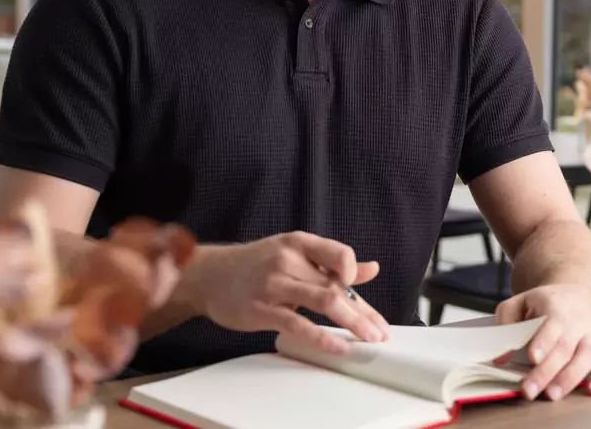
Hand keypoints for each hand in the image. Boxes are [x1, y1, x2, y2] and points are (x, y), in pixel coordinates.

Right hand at [182, 231, 388, 353]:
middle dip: (362, 311)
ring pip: (323, 301)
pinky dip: (322, 337)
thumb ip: (332, 263)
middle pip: (336, 285)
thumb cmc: (257, 264)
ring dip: (351, 322)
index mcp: (300, 243)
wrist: (210, 275)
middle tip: (380, 332)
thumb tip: (372, 268)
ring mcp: (274, 284)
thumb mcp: (294, 253)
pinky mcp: (262, 309)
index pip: (339, 254)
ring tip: (368, 339)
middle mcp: (289, 260)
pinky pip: (298, 324)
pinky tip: (338, 347)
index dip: (356, 273)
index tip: (364, 299)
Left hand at [495, 283, 590, 400]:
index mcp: (556, 306)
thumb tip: (501, 356)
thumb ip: (506, 322)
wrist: (577, 293)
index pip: (552, 323)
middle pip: (565, 347)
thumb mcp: (520, 300)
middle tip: (529, 390)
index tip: (533, 357)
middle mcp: (577, 322)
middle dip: (547, 371)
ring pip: (588, 356)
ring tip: (553, 395)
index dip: (544, 341)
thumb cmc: (543, 302)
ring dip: (571, 377)